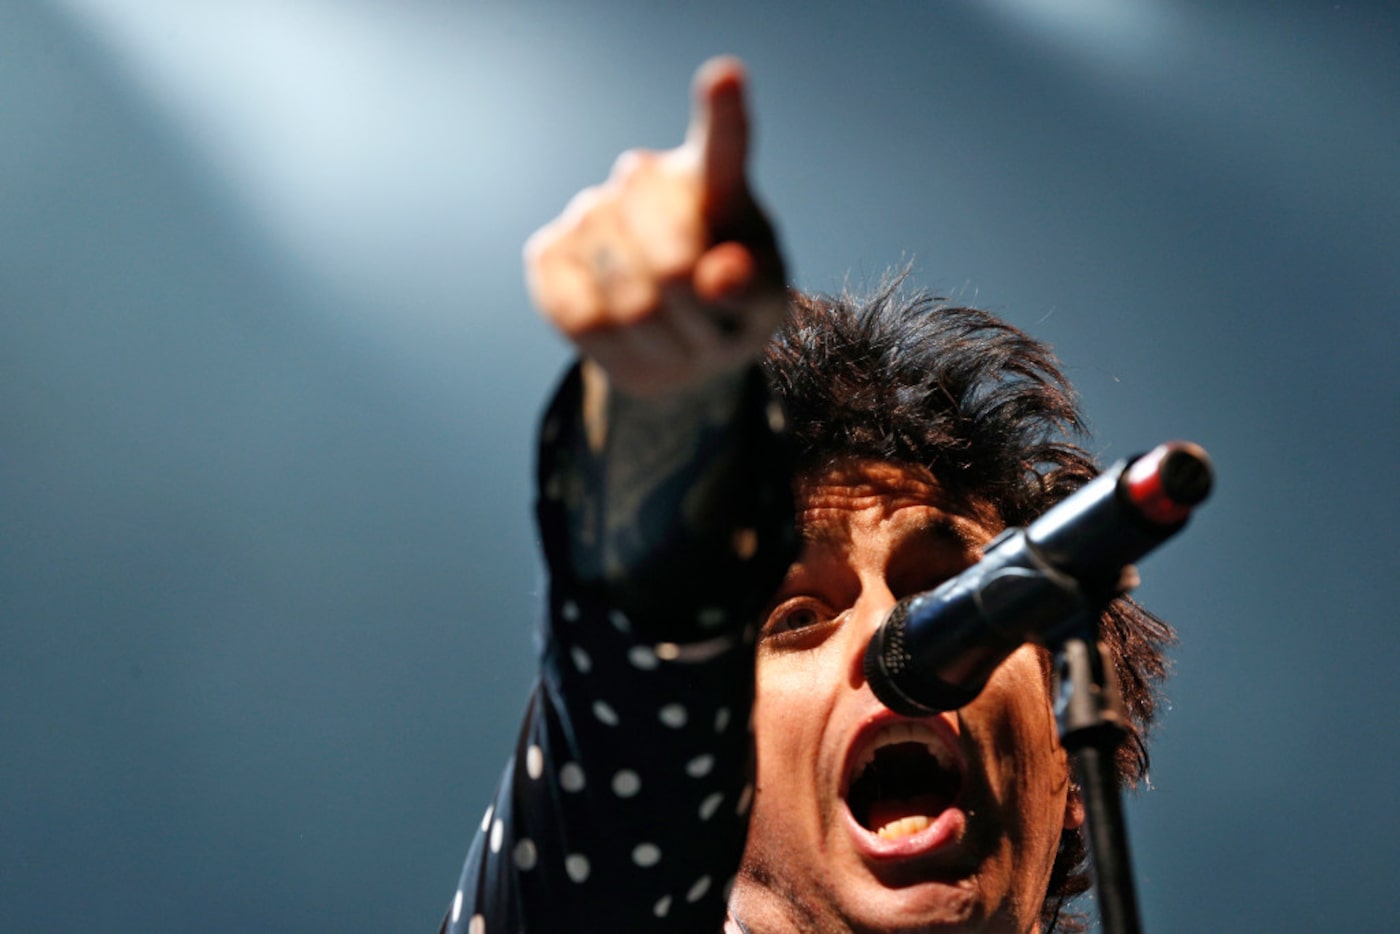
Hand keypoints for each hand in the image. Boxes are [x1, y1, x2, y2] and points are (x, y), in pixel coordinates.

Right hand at [524, 56, 786, 396]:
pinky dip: (612, 349)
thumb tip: (721, 276)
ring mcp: (591, 209)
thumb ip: (753, 289)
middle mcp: (647, 179)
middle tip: (708, 333)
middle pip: (673, 265)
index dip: (723, 111)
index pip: (722, 142)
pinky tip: (627, 336)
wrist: (673, 340)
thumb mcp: (762, 307)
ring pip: (628, 303)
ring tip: (673, 337)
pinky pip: (579, 317)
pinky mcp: (548, 249)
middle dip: (696, 320)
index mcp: (715, 181)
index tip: (726, 76)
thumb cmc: (731, 309)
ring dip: (662, 344)